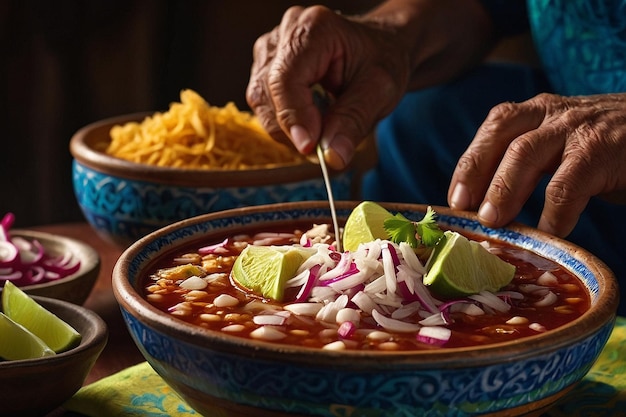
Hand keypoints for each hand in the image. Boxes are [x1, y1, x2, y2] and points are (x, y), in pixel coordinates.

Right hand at [246, 1, 492, 169]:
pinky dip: (284, 120)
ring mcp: (272, 46)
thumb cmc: (389, 61)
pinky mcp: (270, 63)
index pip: (285, 80)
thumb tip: (327, 161)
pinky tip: (310, 122)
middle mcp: (284, 32)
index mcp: (311, 29)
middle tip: (321, 149)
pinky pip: (264, 99)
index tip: (312, 151)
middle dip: (291, 128)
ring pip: (260, 99)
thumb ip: (351, 123)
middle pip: (266, 92)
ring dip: (286, 126)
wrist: (389, 46)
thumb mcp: (381, 90)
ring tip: (319, 134)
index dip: (294, 119)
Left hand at [448, 93, 625, 236]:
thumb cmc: (604, 147)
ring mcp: (578, 129)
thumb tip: (485, 208)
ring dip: (504, 190)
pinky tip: (548, 234)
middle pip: (503, 138)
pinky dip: (553, 214)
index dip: (469, 164)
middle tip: (468, 213)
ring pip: (526, 153)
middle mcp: (552, 114)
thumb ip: (527, 164)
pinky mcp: (603, 151)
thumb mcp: (560, 145)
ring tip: (493, 222)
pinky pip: (567, 184)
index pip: (493, 129)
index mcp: (536, 112)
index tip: (454, 200)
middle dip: (479, 176)